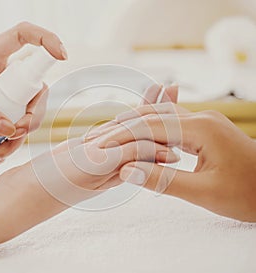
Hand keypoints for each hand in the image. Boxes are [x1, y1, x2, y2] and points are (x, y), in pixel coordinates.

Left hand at [0, 22, 67, 168]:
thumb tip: (8, 129)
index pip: (24, 35)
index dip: (47, 39)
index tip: (63, 56)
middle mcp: (4, 73)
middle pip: (37, 88)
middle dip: (32, 116)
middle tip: (15, 134)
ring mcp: (7, 92)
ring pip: (31, 112)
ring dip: (18, 138)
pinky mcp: (4, 109)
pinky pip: (18, 126)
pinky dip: (9, 144)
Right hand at [94, 102, 255, 221]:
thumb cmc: (247, 193)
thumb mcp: (204, 192)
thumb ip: (164, 180)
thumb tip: (127, 171)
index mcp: (201, 129)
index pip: (149, 128)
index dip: (122, 137)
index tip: (99, 147)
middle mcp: (201, 118)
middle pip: (153, 116)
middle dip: (125, 127)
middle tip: (99, 137)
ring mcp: (205, 121)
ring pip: (161, 118)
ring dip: (136, 126)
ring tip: (113, 135)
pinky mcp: (206, 129)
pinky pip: (172, 124)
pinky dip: (152, 130)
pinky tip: (141, 135)